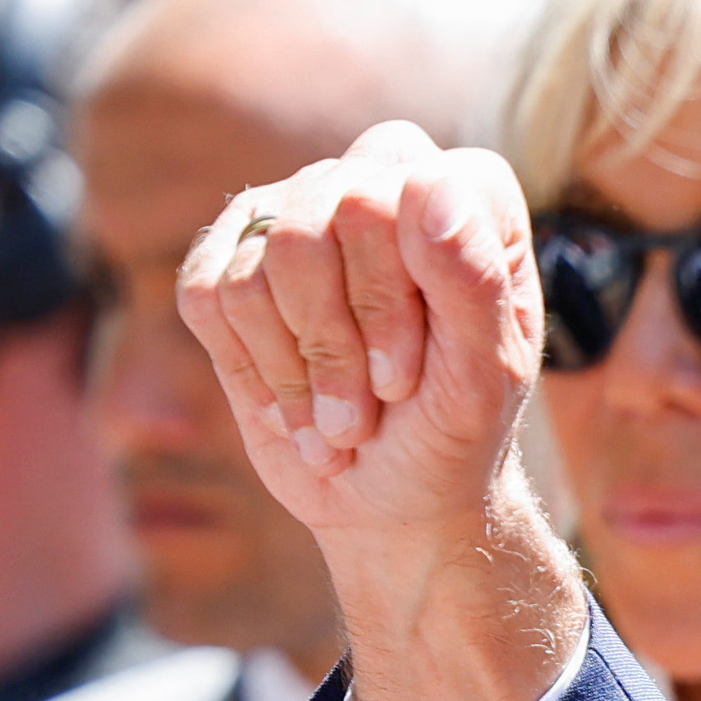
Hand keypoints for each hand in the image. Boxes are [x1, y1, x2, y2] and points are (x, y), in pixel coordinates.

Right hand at [173, 121, 578, 700]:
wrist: (399, 518)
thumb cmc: (462, 447)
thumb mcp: (492, 377)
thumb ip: (476, 277)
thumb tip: (424, 182)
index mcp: (464, 198)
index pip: (419, 183)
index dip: (425, 284)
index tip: (440, 366)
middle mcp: (379, 190)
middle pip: (335, 210)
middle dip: (365, 330)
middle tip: (391, 401)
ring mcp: (294, 223)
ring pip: (266, 246)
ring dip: (307, 356)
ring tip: (348, 409)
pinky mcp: (227, 271)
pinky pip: (208, 285)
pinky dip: (251, 364)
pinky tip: (293, 399)